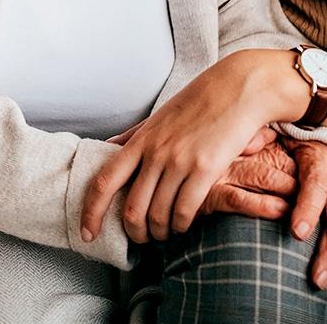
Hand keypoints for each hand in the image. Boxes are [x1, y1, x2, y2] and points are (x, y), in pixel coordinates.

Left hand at [81, 50, 282, 243]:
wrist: (238, 87)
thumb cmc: (199, 102)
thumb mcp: (159, 116)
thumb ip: (133, 136)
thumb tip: (107, 146)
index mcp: (140, 140)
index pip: (104, 182)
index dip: (91, 212)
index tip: (87, 233)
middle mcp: (155, 152)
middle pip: (132, 208)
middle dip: (135, 232)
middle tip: (142, 239)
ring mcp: (179, 161)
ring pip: (158, 214)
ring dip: (160, 232)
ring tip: (165, 233)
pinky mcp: (205, 169)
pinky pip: (185, 211)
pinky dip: (181, 225)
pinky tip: (184, 225)